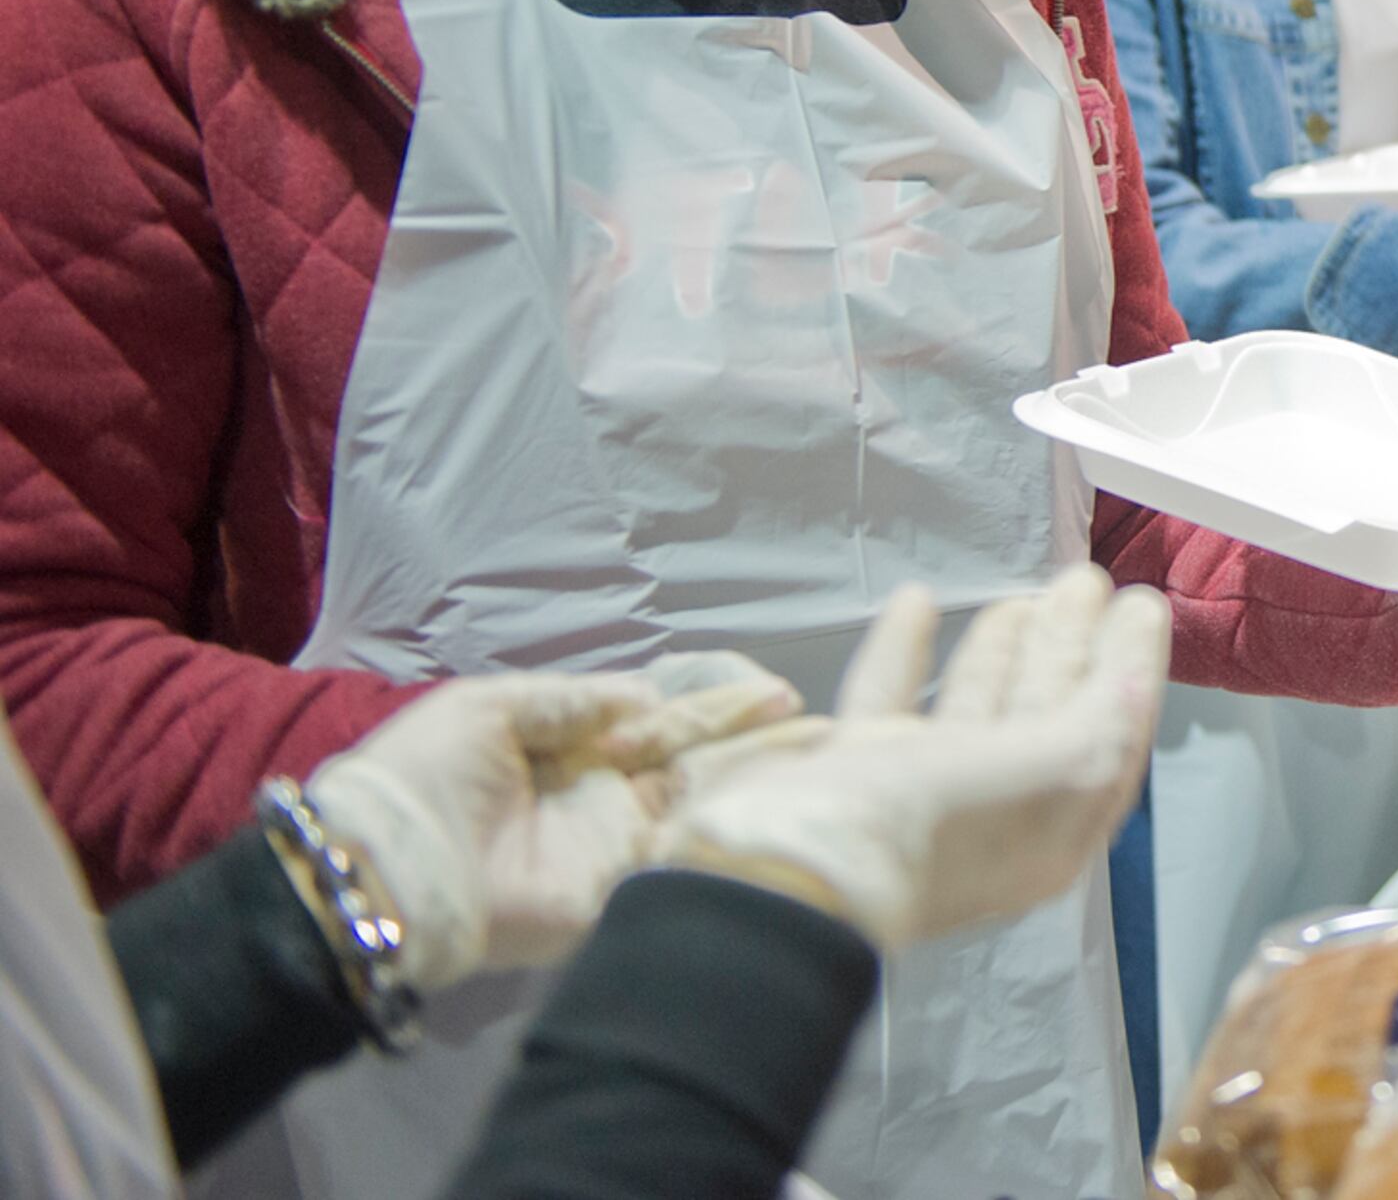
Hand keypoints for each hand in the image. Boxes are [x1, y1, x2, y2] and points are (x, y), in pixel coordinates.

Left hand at [307, 653, 801, 989]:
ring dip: (758, 788)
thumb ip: (570, 699)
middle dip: (759, 744)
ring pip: (700, 809)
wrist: (381, 867)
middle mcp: (603, 796)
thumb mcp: (488, 708)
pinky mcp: (609, 895)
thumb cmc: (425, 776)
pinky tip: (776, 820)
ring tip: (823, 766)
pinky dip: (725, 841)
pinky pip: (674, 864)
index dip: (719, 707)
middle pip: (698, 764)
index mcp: (574, 747)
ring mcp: (612, 848)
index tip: (774, 692)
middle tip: (825, 727)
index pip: (663, 722)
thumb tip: (644, 697)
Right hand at [655, 566, 1170, 950]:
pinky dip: (906, 654)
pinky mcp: (853, 777)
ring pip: (972, 713)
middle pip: (1044, 720)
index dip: (1131, 671)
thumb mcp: (1047, 774)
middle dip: (1068, 649)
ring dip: (999, 653)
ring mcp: (917, 799)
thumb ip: (1099, 725)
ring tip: (1022, 595)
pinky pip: (890, 703)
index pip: (1109, 740)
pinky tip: (916, 599)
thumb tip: (1132, 683)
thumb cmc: (934, 822)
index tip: (1143, 603)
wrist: (784, 871)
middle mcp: (990, 819)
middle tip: (1083, 578)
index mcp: (1049, 834)